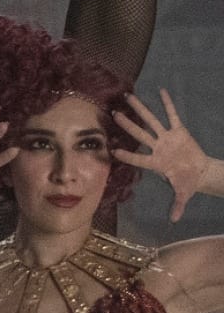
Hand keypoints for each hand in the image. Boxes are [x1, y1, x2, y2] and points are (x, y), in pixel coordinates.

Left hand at [115, 90, 218, 215]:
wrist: (199, 172)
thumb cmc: (186, 182)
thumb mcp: (182, 194)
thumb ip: (177, 205)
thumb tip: (173, 221)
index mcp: (156, 162)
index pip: (139, 158)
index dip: (127, 155)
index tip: (112, 150)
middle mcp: (157, 147)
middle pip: (139, 134)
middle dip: (126, 124)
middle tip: (112, 114)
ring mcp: (166, 138)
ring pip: (151, 121)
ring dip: (141, 109)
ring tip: (129, 96)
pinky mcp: (179, 131)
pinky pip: (172, 115)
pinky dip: (168, 104)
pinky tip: (161, 91)